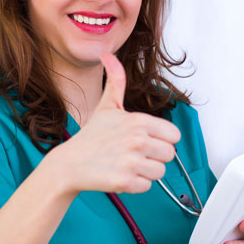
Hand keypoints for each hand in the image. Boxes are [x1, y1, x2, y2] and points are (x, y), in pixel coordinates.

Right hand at [52, 53, 181, 193]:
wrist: (68, 164)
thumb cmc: (91, 137)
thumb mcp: (106, 106)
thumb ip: (115, 80)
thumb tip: (108, 56)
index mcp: (139, 121)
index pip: (174, 135)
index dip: (160, 139)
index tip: (143, 140)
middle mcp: (138, 140)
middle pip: (169, 155)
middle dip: (154, 157)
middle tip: (133, 154)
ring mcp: (132, 161)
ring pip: (160, 172)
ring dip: (145, 172)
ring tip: (126, 165)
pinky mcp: (126, 181)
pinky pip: (147, 186)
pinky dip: (135, 185)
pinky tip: (120, 175)